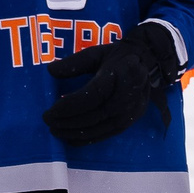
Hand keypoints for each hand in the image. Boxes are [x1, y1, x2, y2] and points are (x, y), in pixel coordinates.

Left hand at [43, 26, 181, 145]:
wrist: (147, 64)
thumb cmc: (118, 57)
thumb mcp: (97, 53)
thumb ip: (74, 62)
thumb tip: (51, 71)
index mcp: (119, 74)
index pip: (92, 95)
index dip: (69, 106)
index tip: (50, 110)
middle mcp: (127, 96)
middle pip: (94, 115)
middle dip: (67, 121)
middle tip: (47, 120)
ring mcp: (130, 112)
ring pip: (99, 128)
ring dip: (74, 133)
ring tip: (54, 130)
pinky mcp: (129, 122)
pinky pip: (106, 135)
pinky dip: (86, 139)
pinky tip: (70, 139)